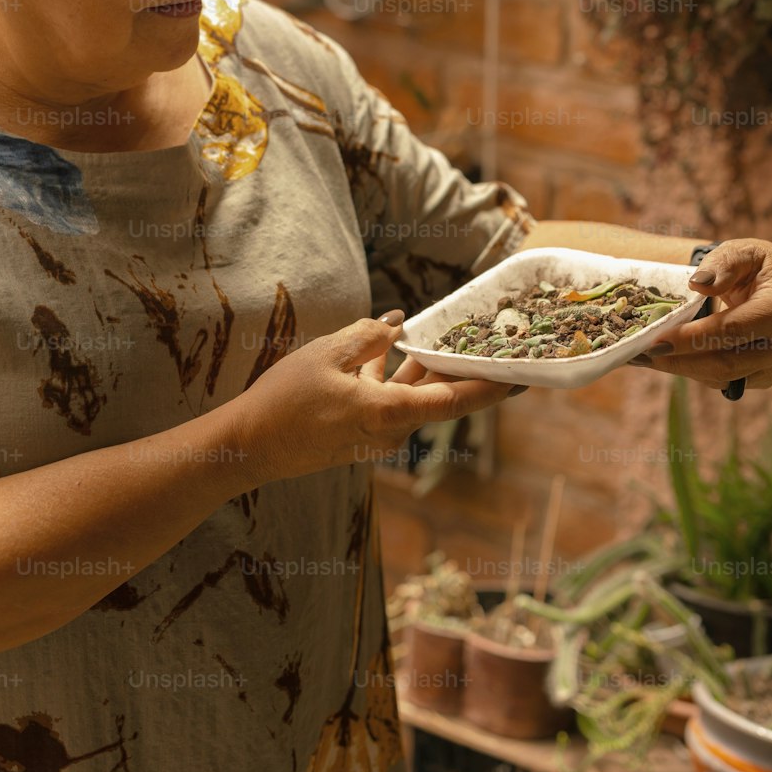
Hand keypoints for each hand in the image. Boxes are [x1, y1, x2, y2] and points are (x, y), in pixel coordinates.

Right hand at [232, 311, 524, 483]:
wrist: (247, 448)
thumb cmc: (283, 401)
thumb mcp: (326, 354)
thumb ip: (367, 336)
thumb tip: (399, 323)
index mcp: (388, 413)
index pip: (454, 401)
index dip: (492, 387)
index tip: (524, 375)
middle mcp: (389, 430)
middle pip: (439, 397)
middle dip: (465, 370)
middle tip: (495, 342)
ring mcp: (373, 435)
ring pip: (412, 396)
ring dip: (428, 368)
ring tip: (451, 336)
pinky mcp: (357, 432)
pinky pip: (388, 400)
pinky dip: (395, 375)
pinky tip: (393, 346)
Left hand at [630, 238, 771, 390]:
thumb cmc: (754, 263)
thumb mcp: (741, 251)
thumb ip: (723, 264)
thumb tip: (698, 283)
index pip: (731, 330)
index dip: (692, 338)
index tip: (656, 340)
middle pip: (725, 363)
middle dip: (679, 360)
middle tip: (639, 355)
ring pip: (722, 376)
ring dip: (680, 368)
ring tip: (643, 357)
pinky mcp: (763, 376)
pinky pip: (724, 380)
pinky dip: (692, 370)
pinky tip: (665, 359)